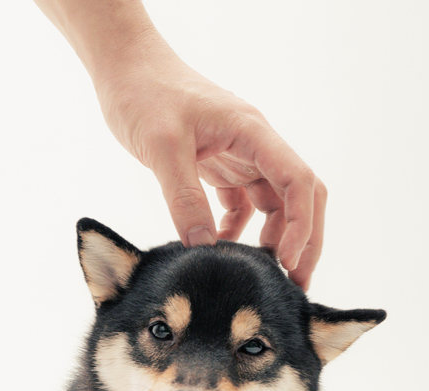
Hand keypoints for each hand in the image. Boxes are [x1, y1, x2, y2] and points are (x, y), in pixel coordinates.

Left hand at [96, 56, 325, 289]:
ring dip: (274, 239)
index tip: (286, 262)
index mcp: (252, 132)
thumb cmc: (144, 94)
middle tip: (294, 283)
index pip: (297, 180)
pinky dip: (237, 230)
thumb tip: (204, 247)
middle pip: (299, 196)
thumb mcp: (162, 147)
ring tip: (263, 276)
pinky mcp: (218, 165)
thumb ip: (183, 197)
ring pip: (274, 203)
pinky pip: (241, 205)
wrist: (124, 69)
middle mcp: (254, 144)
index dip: (300, 225)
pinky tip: (221, 251)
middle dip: (303, 240)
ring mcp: (238, 155)